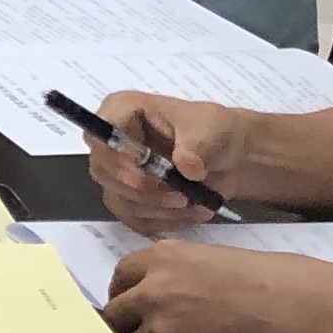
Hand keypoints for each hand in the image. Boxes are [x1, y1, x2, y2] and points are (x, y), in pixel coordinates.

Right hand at [84, 89, 244, 227]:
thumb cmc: (216, 132)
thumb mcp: (211, 129)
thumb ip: (196, 145)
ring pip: (119, 200)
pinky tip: (191, 215)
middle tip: (181, 197)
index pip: (99, 134)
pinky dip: (164, 222)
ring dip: (158, 209)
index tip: (141, 176)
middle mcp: (114, 142)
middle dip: (142, 191)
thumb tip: (186, 166)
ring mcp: (119, 173)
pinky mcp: (131, 199)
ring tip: (196, 205)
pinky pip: (134, 219)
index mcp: (123, 111)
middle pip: (104, 172)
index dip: (113, 157)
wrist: (233, 157)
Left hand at [100, 239, 332, 332]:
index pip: (118, 280)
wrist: (304, 311)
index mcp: (161, 258)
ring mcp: (163, 331)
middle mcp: (152, 292)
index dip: (125, 298)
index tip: (133, 311)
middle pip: (113, 320)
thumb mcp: (213, 258)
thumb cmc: (273, 280)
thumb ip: (178, 273)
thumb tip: (161, 292)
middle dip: (126, 332)